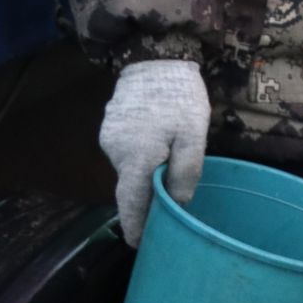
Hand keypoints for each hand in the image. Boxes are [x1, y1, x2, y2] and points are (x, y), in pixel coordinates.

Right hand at [100, 60, 209, 246]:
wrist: (155, 57)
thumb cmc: (180, 97)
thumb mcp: (193, 134)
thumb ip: (185, 170)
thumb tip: (179, 204)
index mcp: (137, 158)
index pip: (132, 203)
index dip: (136, 226)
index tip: (139, 245)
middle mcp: (116, 152)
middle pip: (131, 187)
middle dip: (145, 201)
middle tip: (163, 215)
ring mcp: (109, 138)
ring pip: (130, 168)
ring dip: (145, 174)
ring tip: (166, 172)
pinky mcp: (109, 126)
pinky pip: (126, 151)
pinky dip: (140, 156)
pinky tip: (157, 146)